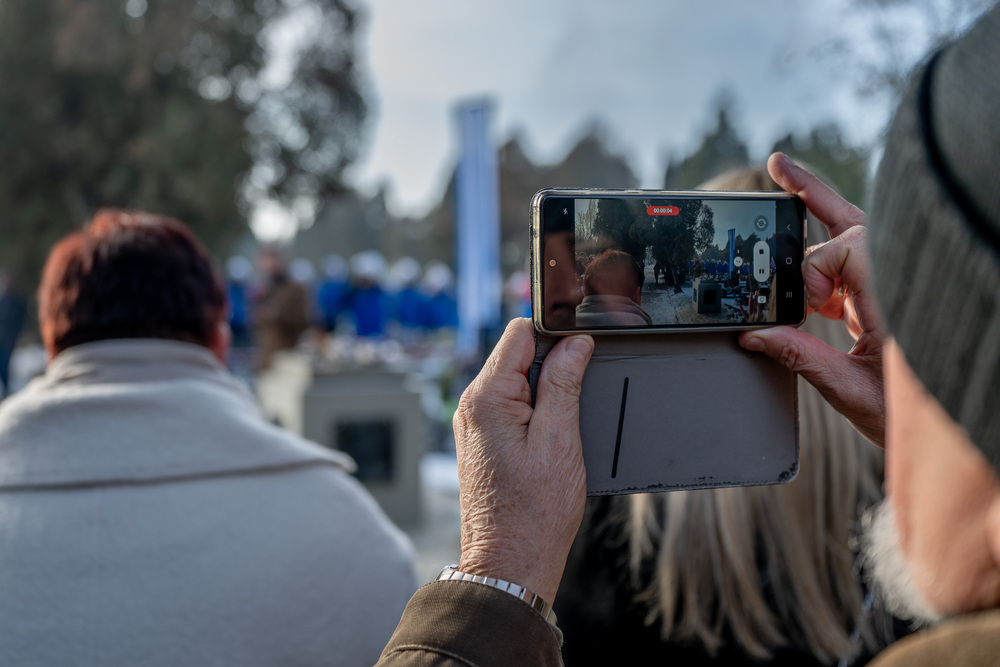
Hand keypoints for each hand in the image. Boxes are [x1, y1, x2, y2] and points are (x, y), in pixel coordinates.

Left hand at [453, 318, 593, 603]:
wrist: (510, 561)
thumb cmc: (533, 512)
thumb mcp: (560, 439)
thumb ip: (564, 383)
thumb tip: (575, 344)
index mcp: (487, 397)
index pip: (519, 333)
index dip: (554, 336)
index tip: (580, 353)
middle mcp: (472, 405)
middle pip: (517, 355)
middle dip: (551, 367)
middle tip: (573, 403)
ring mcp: (474, 423)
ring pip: (516, 380)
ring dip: (544, 392)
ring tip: (560, 429)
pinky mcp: (482, 440)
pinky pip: (511, 405)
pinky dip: (534, 412)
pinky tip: (548, 439)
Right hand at [738, 153, 886, 444]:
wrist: (958, 436)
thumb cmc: (915, 418)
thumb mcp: (849, 390)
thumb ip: (799, 357)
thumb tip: (754, 335)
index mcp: (896, 299)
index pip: (843, 251)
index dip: (813, 273)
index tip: (803, 308)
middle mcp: (898, 283)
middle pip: (850, 226)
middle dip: (812, 203)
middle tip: (778, 167)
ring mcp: (895, 287)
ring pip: (854, 233)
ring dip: (818, 210)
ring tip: (783, 174)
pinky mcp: (888, 297)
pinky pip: (856, 257)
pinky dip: (826, 247)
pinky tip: (801, 234)